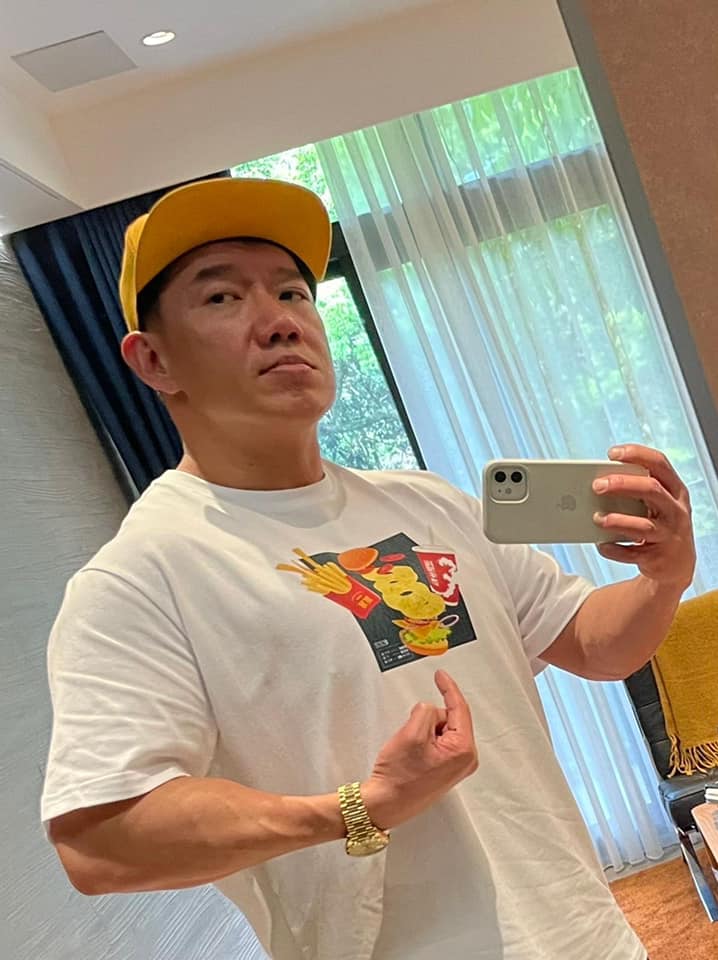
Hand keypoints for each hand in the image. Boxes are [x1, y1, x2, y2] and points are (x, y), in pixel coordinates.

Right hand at [362, 670, 477, 829]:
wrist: (385, 803)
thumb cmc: (398, 777)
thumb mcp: (412, 733)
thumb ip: (426, 710)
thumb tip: (429, 709)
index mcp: (463, 750)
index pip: (459, 708)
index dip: (448, 688)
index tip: (441, 675)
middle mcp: (464, 760)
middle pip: (448, 719)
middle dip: (428, 720)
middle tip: (411, 735)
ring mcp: (454, 766)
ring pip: (440, 730)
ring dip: (423, 732)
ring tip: (409, 751)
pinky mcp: (444, 769)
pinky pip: (435, 742)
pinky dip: (422, 741)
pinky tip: (411, 755)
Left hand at [593, 443, 694, 588]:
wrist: (677, 564)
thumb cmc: (657, 524)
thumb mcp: (654, 504)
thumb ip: (634, 491)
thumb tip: (595, 483)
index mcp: (675, 490)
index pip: (659, 464)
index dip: (637, 455)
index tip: (612, 453)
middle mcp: (676, 510)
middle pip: (651, 489)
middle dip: (622, 484)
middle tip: (596, 486)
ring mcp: (669, 535)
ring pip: (644, 525)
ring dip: (617, 520)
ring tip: (596, 518)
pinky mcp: (658, 558)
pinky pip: (633, 553)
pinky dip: (615, 549)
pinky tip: (602, 545)